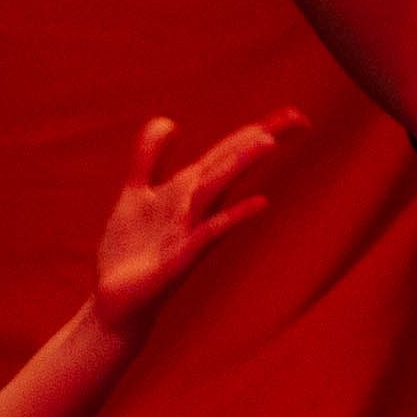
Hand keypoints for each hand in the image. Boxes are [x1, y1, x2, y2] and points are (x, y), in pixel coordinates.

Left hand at [84, 113, 292, 333]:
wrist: (117, 301)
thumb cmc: (132, 252)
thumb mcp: (136, 194)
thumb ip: (150, 157)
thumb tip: (170, 121)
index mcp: (189, 190)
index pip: (227, 153)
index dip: (258, 130)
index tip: (296, 115)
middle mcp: (197, 208)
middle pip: (230, 165)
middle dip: (261, 139)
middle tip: (300, 118)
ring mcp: (191, 233)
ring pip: (217, 191)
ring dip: (240, 165)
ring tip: (267, 141)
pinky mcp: (180, 261)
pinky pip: (209, 234)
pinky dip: (233, 217)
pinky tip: (260, 204)